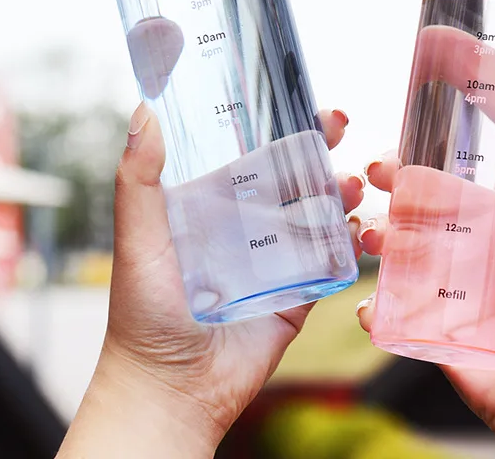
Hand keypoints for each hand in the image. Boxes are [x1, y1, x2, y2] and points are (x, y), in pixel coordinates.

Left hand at [57, 105, 362, 458]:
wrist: (172, 390)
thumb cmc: (144, 314)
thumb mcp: (138, 238)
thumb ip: (139, 180)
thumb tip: (143, 112)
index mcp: (214, 205)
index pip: (254, 154)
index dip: (281, 126)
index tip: (304, 104)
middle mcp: (249, 226)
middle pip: (294, 176)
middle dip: (319, 149)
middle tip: (337, 126)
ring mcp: (278, 258)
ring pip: (319, 212)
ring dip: (340, 191)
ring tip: (350, 184)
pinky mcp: (301, 292)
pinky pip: (332, 259)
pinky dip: (349, 240)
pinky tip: (356, 227)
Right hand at [356, 121, 494, 458]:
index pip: (466, 167)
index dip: (440, 141)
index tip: (418, 116)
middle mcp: (471, 244)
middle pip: (419, 198)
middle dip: (393, 179)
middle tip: (379, 171)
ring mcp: (446, 282)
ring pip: (396, 245)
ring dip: (374, 232)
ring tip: (374, 236)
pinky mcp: (429, 324)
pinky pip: (390, 307)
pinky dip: (372, 305)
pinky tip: (372, 307)